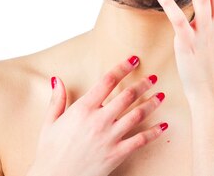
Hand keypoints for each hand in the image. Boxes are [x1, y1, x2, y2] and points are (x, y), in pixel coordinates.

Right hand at [28, 56, 167, 175]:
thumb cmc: (50, 153)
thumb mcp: (49, 123)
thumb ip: (57, 100)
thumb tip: (57, 80)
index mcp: (83, 109)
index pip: (108, 81)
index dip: (123, 68)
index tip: (133, 60)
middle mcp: (99, 120)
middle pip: (127, 96)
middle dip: (142, 84)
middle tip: (152, 78)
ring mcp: (110, 137)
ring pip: (137, 115)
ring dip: (151, 104)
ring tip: (161, 96)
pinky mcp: (117, 154)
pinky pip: (140, 140)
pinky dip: (154, 132)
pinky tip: (163, 126)